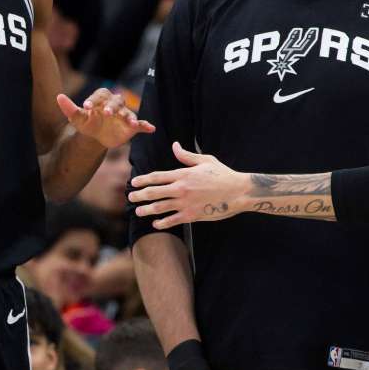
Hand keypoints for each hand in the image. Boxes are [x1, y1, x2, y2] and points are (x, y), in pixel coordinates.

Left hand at [57, 88, 153, 148]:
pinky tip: (151, 129)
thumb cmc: (87, 123)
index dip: (94, 100)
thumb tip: (58, 96)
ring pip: (128, 113)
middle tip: (107, 113)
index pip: (99, 95)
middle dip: (112, 107)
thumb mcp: (77, 118)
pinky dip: (146, 126)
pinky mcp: (133, 126)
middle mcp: (115, 104)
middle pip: (116, 102)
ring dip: (130, 117)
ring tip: (131, 123)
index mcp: (101, 99)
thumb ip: (69, 108)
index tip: (86, 106)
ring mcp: (125, 115)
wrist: (97, 137)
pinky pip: (141, 124)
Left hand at [129, 142, 247, 228]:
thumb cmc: (222, 174)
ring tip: (138, 212)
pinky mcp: (192, 215)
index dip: (143, 180)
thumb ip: (187, 156)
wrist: (238, 191)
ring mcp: (186, 203)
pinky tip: (155, 224)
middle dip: (139, 195)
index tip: (134, 183)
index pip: (157, 176)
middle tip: (130, 198)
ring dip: (147, 210)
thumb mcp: (205, 160)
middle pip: (153, 192)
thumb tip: (174, 146)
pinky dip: (162, 223)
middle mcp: (181, 188)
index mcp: (183, 174)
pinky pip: (172, 220)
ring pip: (160, 207)